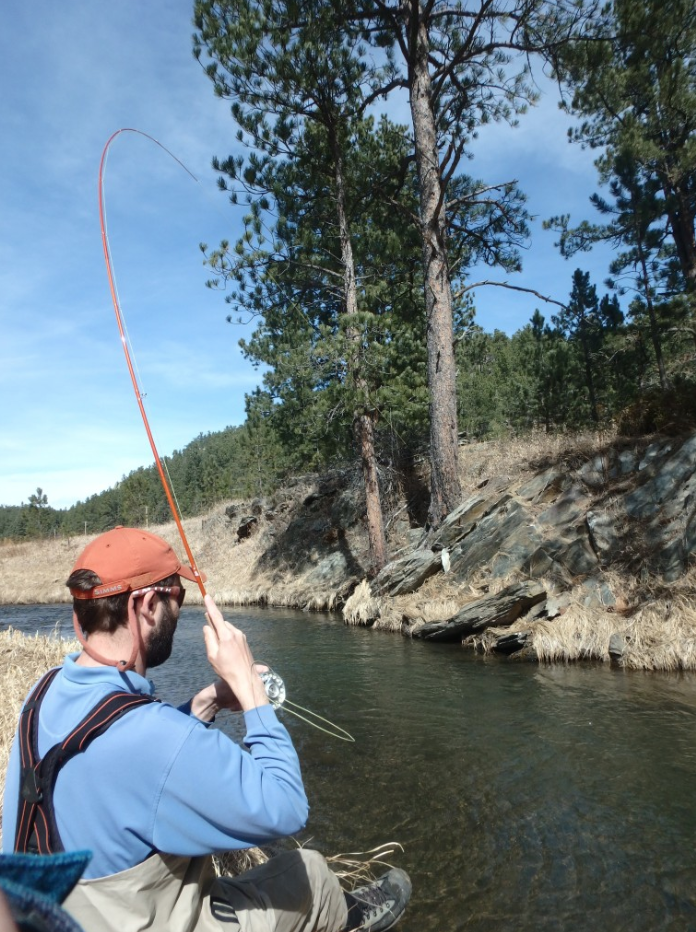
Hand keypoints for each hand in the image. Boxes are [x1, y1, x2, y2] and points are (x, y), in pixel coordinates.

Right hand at [202, 595, 268, 711]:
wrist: (245, 679)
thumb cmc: (226, 669)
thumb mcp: (212, 655)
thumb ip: (209, 638)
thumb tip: (207, 626)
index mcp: (226, 635)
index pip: (216, 617)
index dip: (210, 606)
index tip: (207, 596)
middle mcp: (236, 633)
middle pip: (221, 624)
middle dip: (215, 627)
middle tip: (211, 641)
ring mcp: (242, 637)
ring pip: (228, 630)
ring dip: (222, 635)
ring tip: (220, 653)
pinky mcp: (245, 642)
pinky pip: (233, 635)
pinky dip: (227, 639)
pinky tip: (227, 653)